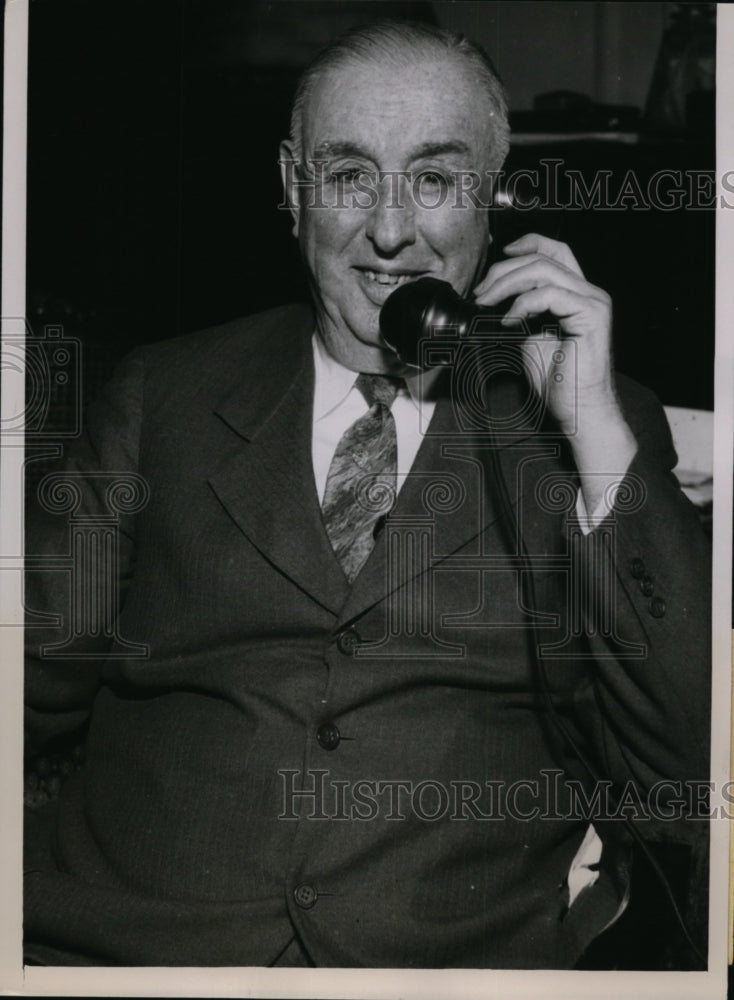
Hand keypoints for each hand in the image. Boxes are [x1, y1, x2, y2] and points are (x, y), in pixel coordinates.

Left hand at [473, 233, 636, 509]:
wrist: (579, 410)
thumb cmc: (558, 381)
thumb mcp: (531, 340)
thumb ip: (521, 316)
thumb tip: (492, 304)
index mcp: (578, 294)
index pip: (556, 251)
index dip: (528, 243)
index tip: (500, 254)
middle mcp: (590, 292)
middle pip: (545, 258)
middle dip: (505, 270)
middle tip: (481, 291)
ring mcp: (593, 302)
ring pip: (545, 271)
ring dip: (507, 283)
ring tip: (487, 302)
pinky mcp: (591, 316)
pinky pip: (550, 295)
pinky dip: (523, 304)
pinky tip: (509, 320)